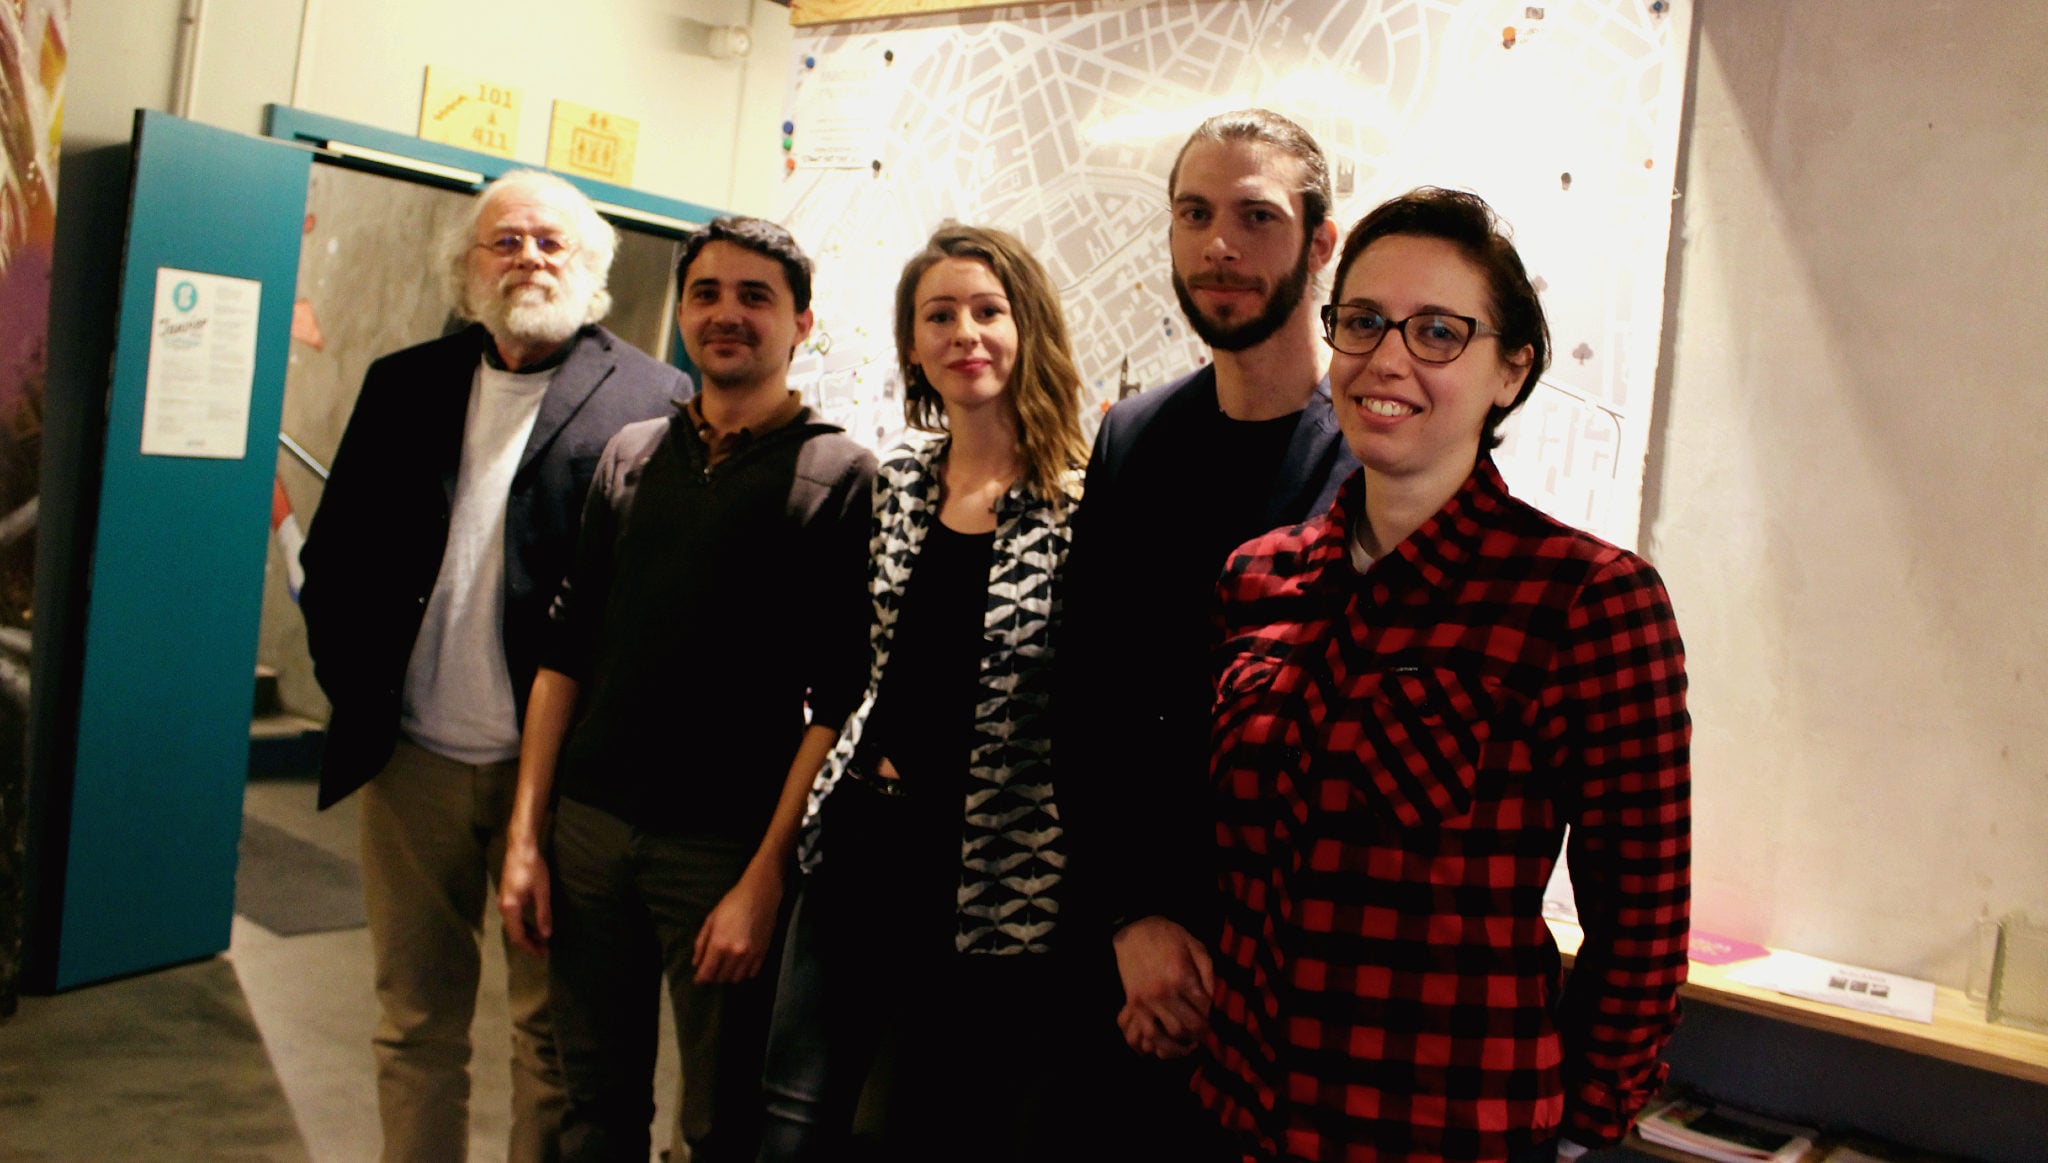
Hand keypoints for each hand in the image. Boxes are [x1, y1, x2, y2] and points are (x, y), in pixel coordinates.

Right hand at [498, 841, 551, 956]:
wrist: (520, 848)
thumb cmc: (533, 868)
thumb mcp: (542, 891)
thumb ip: (543, 914)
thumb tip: (546, 935)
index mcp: (510, 908)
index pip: (518, 936)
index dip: (530, 947)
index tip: (543, 954)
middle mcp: (503, 907)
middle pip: (513, 933)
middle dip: (528, 943)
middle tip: (544, 951)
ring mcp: (503, 901)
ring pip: (513, 925)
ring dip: (526, 934)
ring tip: (541, 941)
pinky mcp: (506, 896)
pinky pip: (513, 917)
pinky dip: (523, 925)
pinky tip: (534, 925)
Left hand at [693, 865, 784, 983]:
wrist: (760, 895)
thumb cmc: (732, 904)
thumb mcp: (710, 920)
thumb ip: (701, 943)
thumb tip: (696, 963)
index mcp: (719, 944)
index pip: (707, 973)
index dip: (700, 978)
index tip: (698, 978)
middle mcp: (734, 954)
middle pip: (721, 978)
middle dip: (713, 976)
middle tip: (712, 968)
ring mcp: (750, 955)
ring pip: (736, 978)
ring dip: (728, 975)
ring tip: (726, 967)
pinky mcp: (762, 953)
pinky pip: (751, 974)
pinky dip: (744, 973)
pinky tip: (740, 964)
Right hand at [1112, 915, 1213, 1057]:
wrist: (1134, 928)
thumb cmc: (1168, 935)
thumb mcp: (1196, 947)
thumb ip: (1208, 975)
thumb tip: (1212, 1001)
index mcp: (1182, 977)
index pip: (1203, 1009)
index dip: (1210, 1015)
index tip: (1210, 1015)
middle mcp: (1164, 993)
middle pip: (1187, 1028)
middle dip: (1199, 1035)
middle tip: (1202, 1034)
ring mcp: (1146, 1001)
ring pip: (1165, 1036)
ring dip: (1178, 1047)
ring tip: (1187, 1045)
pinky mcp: (1132, 1004)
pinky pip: (1144, 1033)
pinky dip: (1155, 1044)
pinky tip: (1164, 1045)